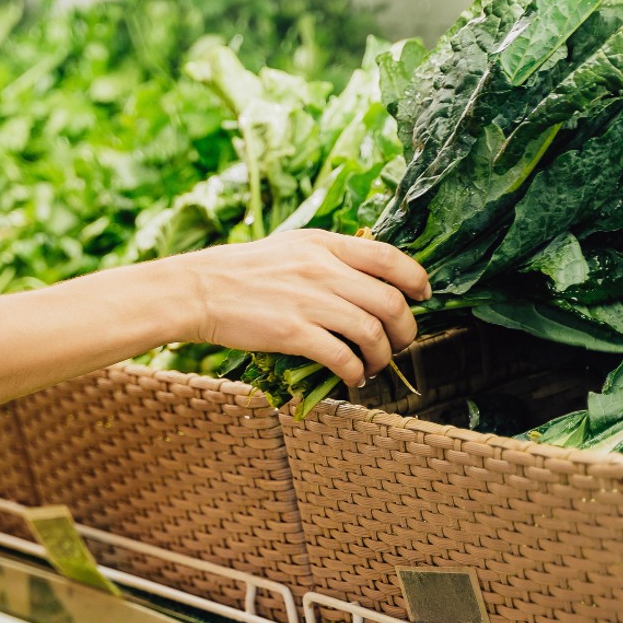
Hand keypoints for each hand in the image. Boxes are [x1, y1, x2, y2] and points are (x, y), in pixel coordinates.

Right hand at [170, 230, 430, 387]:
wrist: (199, 290)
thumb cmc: (243, 271)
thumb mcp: (292, 247)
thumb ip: (331, 256)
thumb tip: (369, 277)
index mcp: (325, 244)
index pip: (388, 257)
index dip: (415, 279)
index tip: (423, 296)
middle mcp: (322, 269)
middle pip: (389, 301)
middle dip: (406, 329)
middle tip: (402, 343)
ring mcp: (309, 301)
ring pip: (372, 332)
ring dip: (383, 356)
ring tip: (375, 365)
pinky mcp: (292, 332)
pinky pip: (342, 357)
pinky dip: (355, 372)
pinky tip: (353, 378)